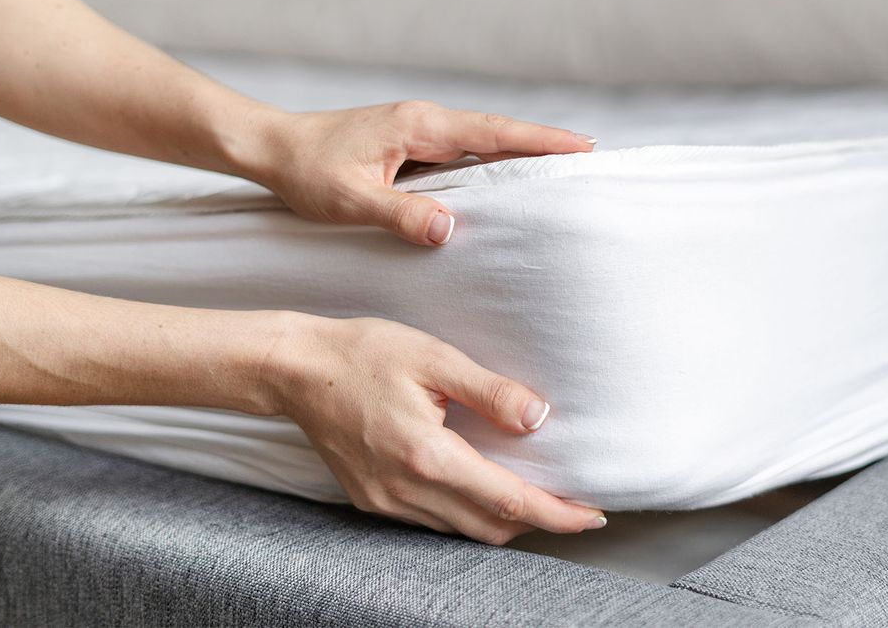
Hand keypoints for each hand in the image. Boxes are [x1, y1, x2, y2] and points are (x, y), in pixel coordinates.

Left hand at [240, 101, 595, 245]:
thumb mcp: (349, 199)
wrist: (271, 148)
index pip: (492, 133)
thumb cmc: (305, 171)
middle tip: (589, 158)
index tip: (581, 146)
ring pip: (481, 141)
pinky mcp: (409, 144)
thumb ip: (399, 214)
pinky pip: (462, 152)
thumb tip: (449, 229)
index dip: (539, 141)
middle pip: (498, 132)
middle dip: (543, 143)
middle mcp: (424, 122)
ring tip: (560, 171)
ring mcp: (418, 131)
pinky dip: (491, 161)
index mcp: (419, 127)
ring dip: (519, 152)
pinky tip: (504, 181)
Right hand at [273, 313, 606, 543]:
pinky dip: (469, 516)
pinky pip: (434, 523)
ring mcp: (386, 502)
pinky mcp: (373, 501)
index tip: (592, 515)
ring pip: (462, 532)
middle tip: (576, 507)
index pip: (508, 501)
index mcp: (426, 455)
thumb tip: (540, 417)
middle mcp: (406, 490)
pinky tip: (486, 491)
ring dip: (505, 521)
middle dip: (539, 522)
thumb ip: (490, 391)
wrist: (295, 369)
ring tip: (540, 499)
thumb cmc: (364, 354)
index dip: (557, 514)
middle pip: (490, 528)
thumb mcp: (434, 357)